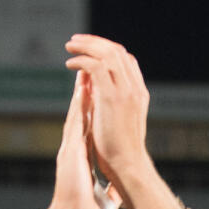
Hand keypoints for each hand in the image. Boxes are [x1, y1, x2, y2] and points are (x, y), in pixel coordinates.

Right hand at [50, 71, 109, 208]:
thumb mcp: (104, 201)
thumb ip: (108, 193)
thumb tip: (117, 194)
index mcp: (83, 162)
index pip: (89, 131)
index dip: (93, 113)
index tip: (100, 97)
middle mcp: (75, 151)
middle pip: (81, 117)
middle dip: (86, 95)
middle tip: (89, 73)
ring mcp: (71, 149)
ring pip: (77, 114)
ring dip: (81, 92)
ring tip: (85, 70)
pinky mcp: (70, 151)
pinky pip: (75, 121)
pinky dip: (78, 104)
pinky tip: (82, 87)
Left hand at [64, 34, 150, 186]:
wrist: (128, 167)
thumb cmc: (121, 154)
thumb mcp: (119, 124)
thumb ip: (112, 106)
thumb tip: (97, 97)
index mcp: (138, 93)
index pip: (125, 60)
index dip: (107, 50)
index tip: (90, 50)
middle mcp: (134, 88)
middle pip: (116, 51)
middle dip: (94, 42)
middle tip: (75, 41)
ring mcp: (125, 91)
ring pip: (107, 54)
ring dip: (86, 46)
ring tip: (70, 46)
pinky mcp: (112, 97)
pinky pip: (96, 67)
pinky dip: (82, 61)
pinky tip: (70, 64)